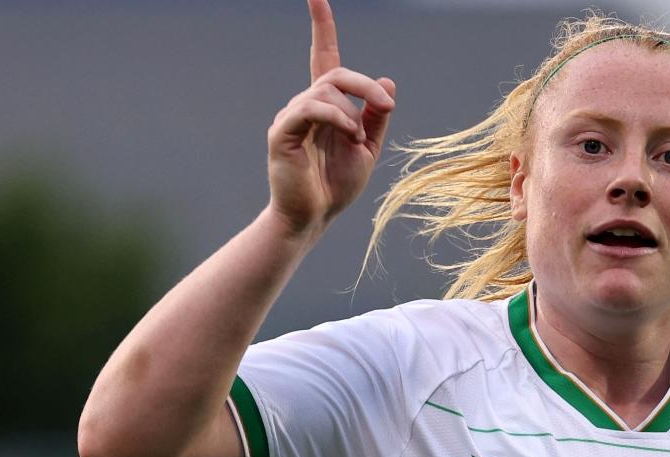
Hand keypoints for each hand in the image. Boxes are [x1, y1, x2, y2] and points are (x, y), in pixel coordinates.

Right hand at [265, 0, 395, 239]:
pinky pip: (309, 108)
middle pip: (335, 73)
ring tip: (357, 139)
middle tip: (387, 105)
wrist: (314, 218)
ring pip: (325, 91)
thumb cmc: (336, 186)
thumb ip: (377, 116)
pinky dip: (335, 118)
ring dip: (351, 112)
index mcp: (326, 105)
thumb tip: (388, 80)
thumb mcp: (368, 148)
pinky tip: (347, 136)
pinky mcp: (281, 132)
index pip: (323, 55)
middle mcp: (304, 104)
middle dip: (365, 86)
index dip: (321, 25)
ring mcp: (290, 116)